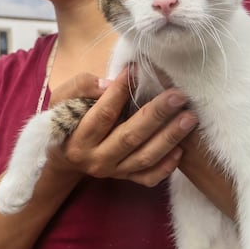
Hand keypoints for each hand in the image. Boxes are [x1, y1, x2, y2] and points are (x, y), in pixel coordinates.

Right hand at [48, 67, 197, 187]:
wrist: (64, 157)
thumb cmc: (64, 121)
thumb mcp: (61, 100)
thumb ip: (80, 88)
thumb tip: (108, 84)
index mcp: (78, 138)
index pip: (103, 114)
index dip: (120, 91)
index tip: (136, 70)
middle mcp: (96, 159)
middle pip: (130, 137)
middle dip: (156, 115)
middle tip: (177, 96)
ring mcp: (112, 171)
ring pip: (144, 157)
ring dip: (169, 138)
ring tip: (188, 118)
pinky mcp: (125, 178)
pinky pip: (149, 177)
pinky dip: (166, 166)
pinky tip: (180, 148)